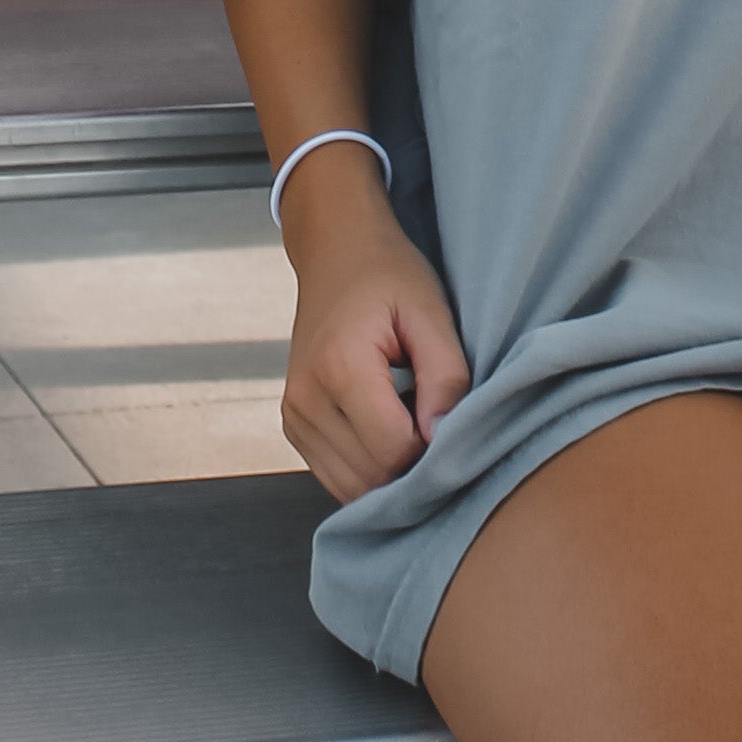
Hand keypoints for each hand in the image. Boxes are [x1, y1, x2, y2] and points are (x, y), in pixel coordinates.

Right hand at [278, 159, 471, 502]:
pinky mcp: (293, 427)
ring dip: (390, 470)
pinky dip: (368, 467)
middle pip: (373, 477)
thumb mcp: (431, 312)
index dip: (433, 447)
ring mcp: (293, 417)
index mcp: (339, 367)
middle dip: (413, 463)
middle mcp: (305, 399)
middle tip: (434, 418)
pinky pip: (337, 477)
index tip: (449, 416)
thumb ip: (445, 377)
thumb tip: (445, 438)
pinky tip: (386, 427)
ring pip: (353, 487)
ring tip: (408, 417)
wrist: (335, 254)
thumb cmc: (388, 277)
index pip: (394, 451)